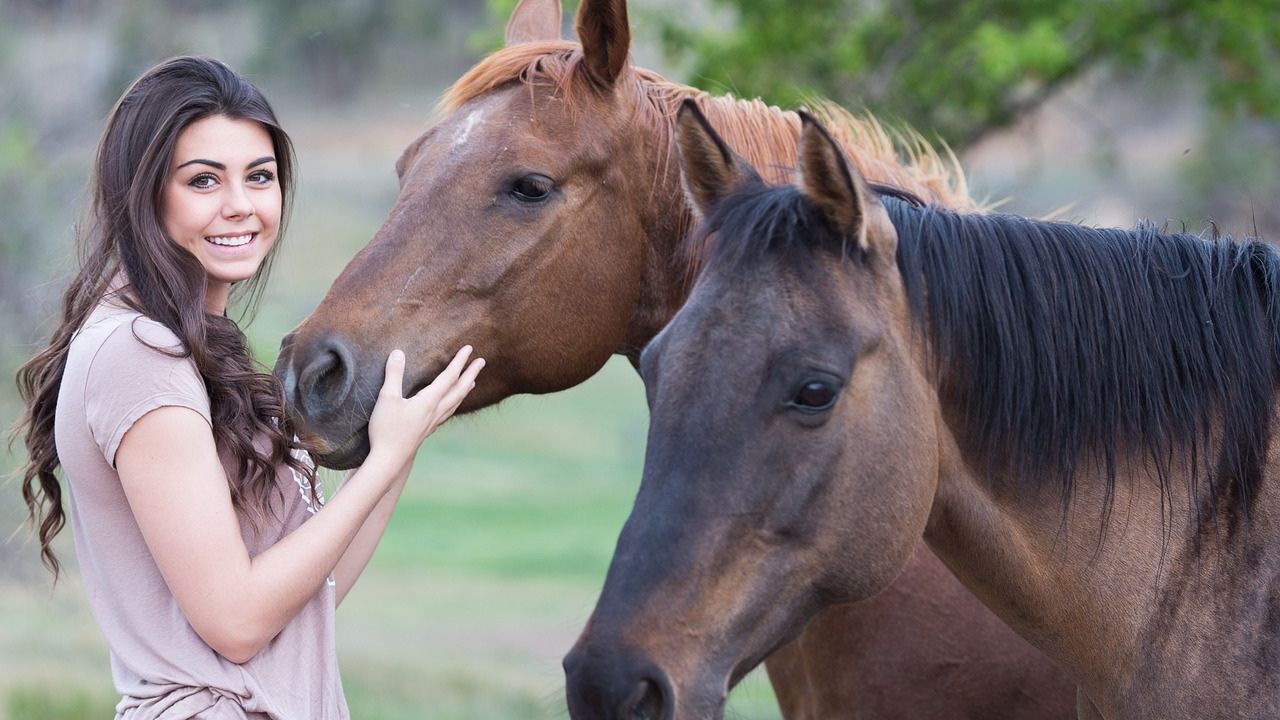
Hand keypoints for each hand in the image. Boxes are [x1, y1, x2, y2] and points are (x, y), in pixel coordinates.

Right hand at [366, 346, 484, 473]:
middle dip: (471, 374)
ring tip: (473, 383)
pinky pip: (447, 413)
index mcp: (429, 401)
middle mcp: (436, 411)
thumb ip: (394, 374)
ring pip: (455, 403)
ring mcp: (433, 423)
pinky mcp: (427, 431)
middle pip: (459, 390)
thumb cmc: (387, 429)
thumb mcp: (387, 398)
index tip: (469, 348)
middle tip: (482, 362)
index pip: (449, 377)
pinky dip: (454, 404)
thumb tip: (398, 352)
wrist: (389, 460)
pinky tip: (450, 407)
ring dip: (465, 390)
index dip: (459, 361)